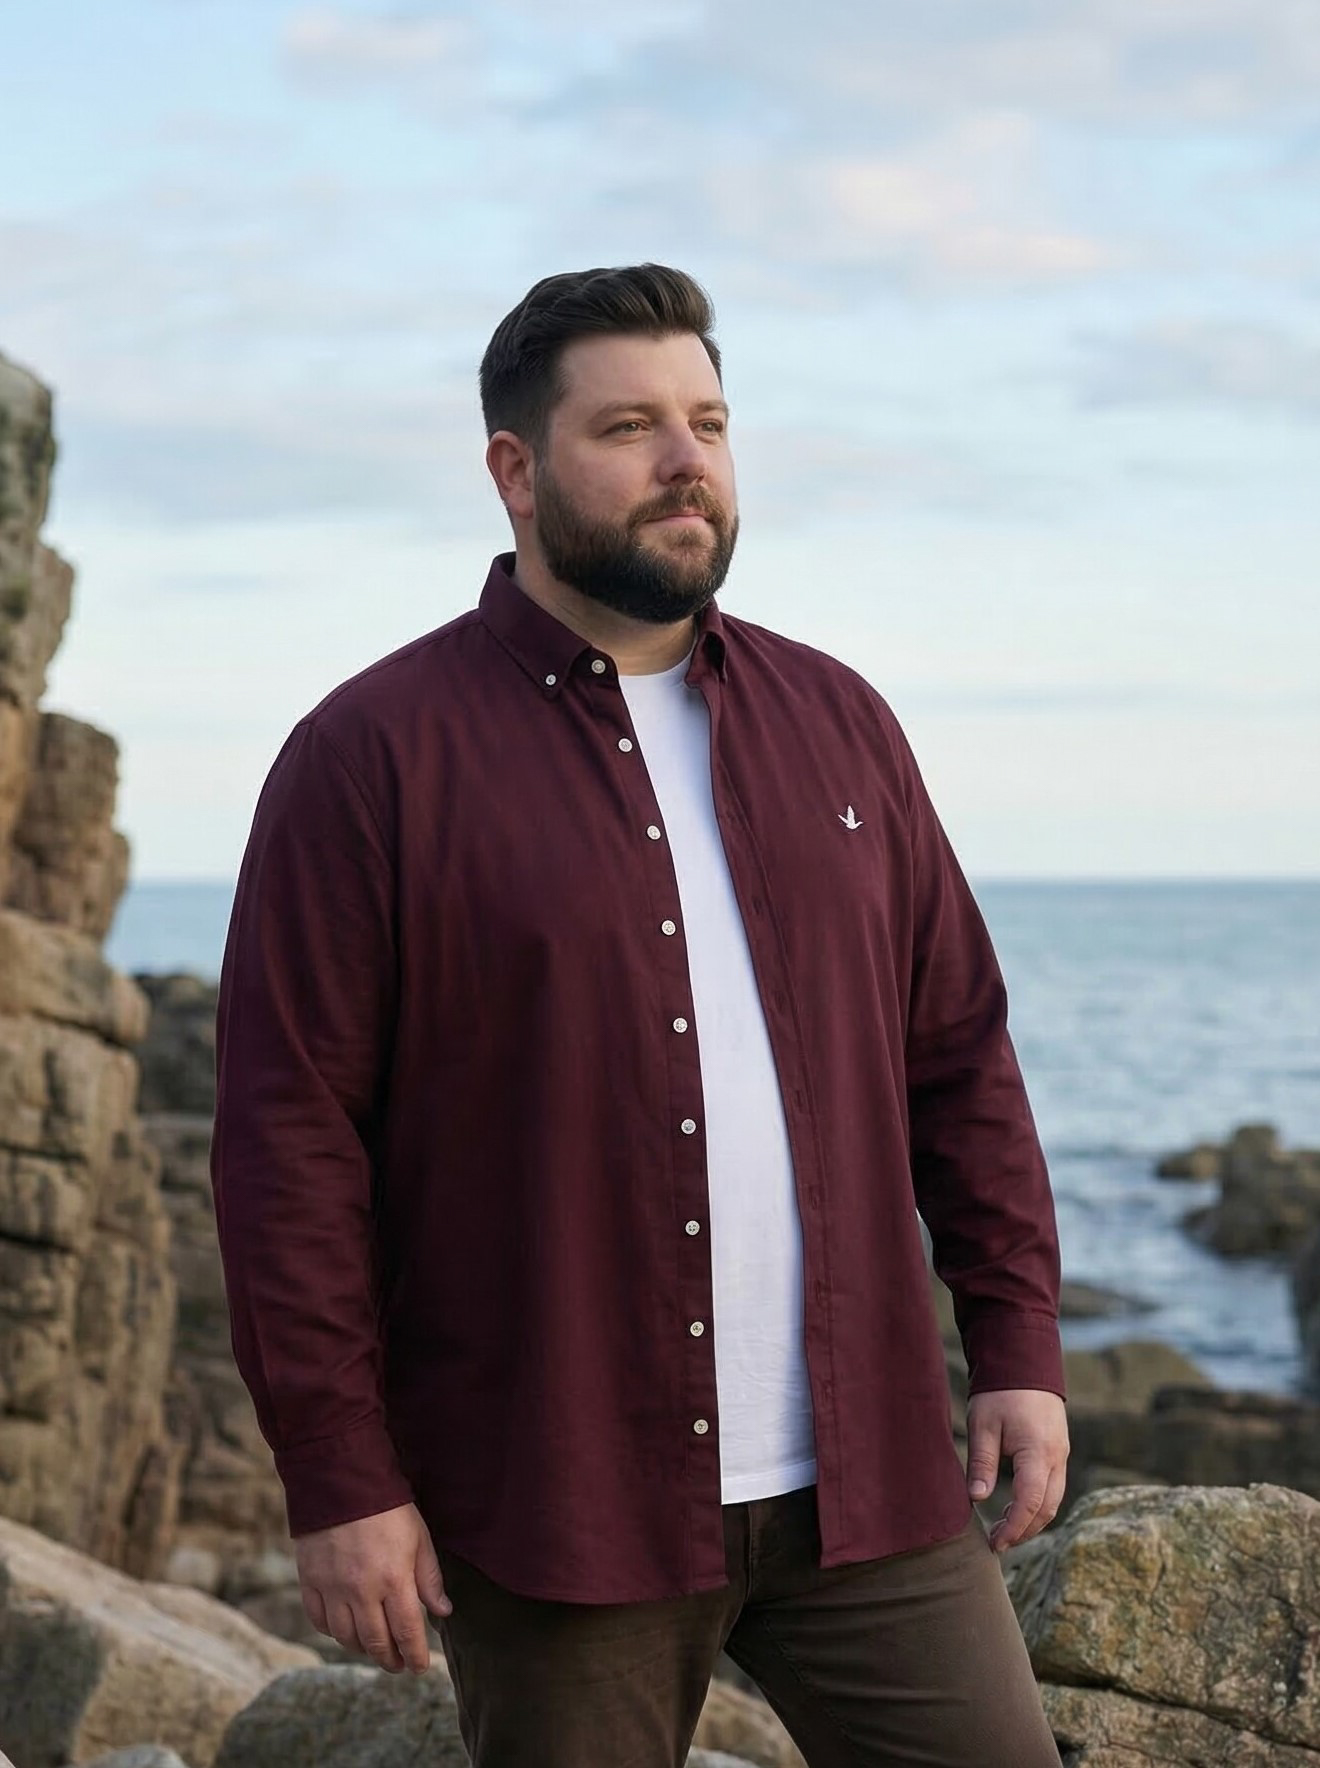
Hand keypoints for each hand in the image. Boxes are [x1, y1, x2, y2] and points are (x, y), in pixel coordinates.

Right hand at [294, 1501, 451, 1673]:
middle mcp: (361, 1591)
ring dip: (363, 1649)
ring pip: (346, 1637)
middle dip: (390, 1660)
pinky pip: (319, 1621)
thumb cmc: (388, 1508)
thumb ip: (430, 1579)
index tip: (420, 1667)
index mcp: (393, 1579)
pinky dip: (333, 1632)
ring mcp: (332, 1588)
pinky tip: (344, 1629)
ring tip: (375, 1648)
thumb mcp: (419, 1538)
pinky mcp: (310, 1581)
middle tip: (399, 1665)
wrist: (342, 1480)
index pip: (407, 1633)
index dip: (416, 1656)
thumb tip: (442, 1612)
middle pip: (375, 1642)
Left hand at [965, 1388, 1068, 1552]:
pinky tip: (1017, 1508)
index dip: (1014, 1528)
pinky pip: (1054, 1486)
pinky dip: (1038, 1504)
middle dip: (1024, 1531)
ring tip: (1005, 1531)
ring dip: (1032, 1520)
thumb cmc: (1000, 1392)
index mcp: (1038, 1452)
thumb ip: (982, 1463)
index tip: (995, 1544)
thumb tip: (976, 1499)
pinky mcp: (1059, 1450)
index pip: (1030, 1503)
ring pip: (1054, 1500)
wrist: (1024, 1361)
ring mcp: (1062, 1454)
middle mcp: (1057, 1457)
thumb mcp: (983, 1425)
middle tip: (997, 1543)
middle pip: (1047, 1508)